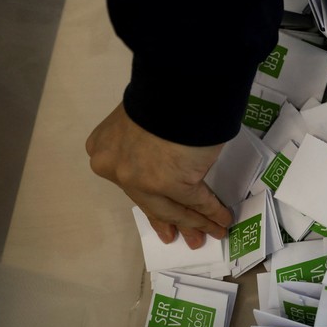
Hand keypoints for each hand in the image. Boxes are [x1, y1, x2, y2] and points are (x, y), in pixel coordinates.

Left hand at [86, 103, 232, 248]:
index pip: (131, 183)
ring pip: (173, 208)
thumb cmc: (161, 98)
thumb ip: (146, 143)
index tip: (164, 222)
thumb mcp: (141, 119)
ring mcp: (143, 180)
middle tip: (184, 238)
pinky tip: (223, 220)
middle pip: (151, 202)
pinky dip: (212, 213)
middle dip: (173, 222)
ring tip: (213, 234)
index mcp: (104, 152)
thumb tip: (169, 159)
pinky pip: (197, 202)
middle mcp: (117, 170)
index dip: (150, 204)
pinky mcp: (172, 184)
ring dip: (196, 223)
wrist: (176, 88)